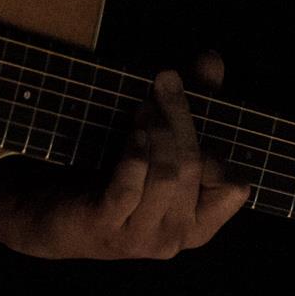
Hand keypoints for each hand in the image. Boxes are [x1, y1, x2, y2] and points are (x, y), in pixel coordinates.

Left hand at [0, 51, 249, 258]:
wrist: (59, 217)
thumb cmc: (119, 177)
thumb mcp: (161, 143)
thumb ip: (194, 104)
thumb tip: (211, 58)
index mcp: (199, 223)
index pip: (235, 187)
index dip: (219, 146)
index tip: (196, 103)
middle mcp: (176, 236)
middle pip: (194, 166)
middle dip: (180, 117)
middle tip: (164, 81)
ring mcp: (142, 237)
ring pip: (166, 175)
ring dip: (156, 131)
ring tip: (142, 106)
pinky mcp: (108, 227)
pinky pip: (129, 188)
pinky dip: (135, 157)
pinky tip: (132, 135)